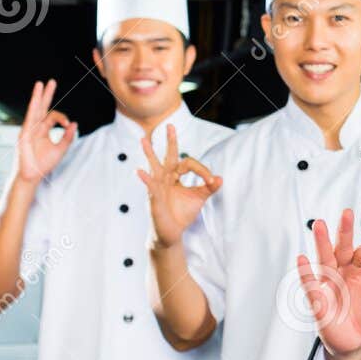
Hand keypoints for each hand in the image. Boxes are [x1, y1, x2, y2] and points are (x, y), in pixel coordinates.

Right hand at [15, 79, 76, 183]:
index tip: (67, 125)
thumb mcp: (60, 149)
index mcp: (43, 130)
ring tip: (40, 85)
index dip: (62, 117)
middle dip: (46, 94)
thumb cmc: (43, 164)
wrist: (33, 175)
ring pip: (34, 109)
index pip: (52, 116)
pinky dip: (33, 110)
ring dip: (37, 97)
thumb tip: (74, 124)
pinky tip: (36, 101)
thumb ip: (68, 137)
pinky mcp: (24, 134)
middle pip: (41, 107)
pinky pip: (29, 119)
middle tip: (51, 82)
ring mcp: (29, 129)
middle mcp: (35, 127)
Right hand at [137, 124, 220, 247]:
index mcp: (175, 176)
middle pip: (168, 156)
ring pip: (154, 167)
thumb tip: (220, 178)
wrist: (172, 233)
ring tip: (144, 140)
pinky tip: (140, 172)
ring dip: (149, 153)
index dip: (201, 170)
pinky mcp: (153, 199)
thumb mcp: (198, 198)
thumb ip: (209, 188)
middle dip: (170, 141)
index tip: (211, 180)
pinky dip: (146, 180)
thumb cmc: (182, 214)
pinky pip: (150, 187)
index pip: (188, 163)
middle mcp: (165, 178)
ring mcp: (158, 188)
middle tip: (170, 126)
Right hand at [295, 208, 360, 356]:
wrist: (354, 339)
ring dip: (322, 243)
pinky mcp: (319, 301)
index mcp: (356, 266)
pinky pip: (311, 286)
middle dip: (344, 230)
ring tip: (320, 224)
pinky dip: (306, 274)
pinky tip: (301, 260)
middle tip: (348, 212)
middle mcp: (340, 271)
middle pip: (341, 247)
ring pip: (324, 260)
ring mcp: (328, 284)